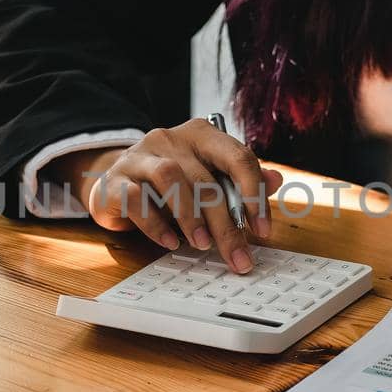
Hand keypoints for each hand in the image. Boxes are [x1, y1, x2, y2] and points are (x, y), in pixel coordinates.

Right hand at [45, 119, 283, 273]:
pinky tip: (169, 241)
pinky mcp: (115, 179)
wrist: (116, 183)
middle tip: (237, 256)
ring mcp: (140, 156)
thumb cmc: (169, 184)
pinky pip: (136, 198)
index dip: (254, 195)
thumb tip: (276, 180)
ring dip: (191, 217)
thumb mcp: (207, 178)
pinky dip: (155, 224)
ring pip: (171, 179)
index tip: (263, 230)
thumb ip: (240, 180)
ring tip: (202, 245)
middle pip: (206, 179)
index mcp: (201, 135)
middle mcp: (171, 138)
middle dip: (226, 223)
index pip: (238, 157)